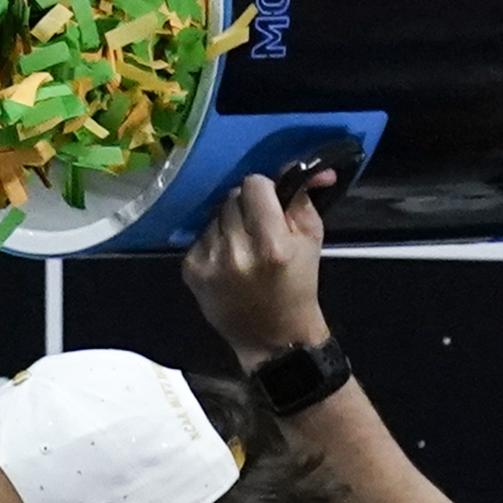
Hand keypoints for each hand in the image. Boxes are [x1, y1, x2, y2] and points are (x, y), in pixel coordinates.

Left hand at [180, 169, 332, 365]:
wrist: (272, 335)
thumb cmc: (298, 284)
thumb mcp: (312, 238)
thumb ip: (302, 198)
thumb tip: (307, 167)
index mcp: (271, 243)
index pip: (254, 185)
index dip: (264, 189)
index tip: (270, 202)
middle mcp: (236, 251)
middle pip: (232, 197)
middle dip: (246, 205)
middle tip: (258, 225)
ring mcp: (210, 262)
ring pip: (215, 215)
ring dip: (229, 222)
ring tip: (244, 244)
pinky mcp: (191, 271)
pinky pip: (201, 236)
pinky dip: (215, 241)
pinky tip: (228, 259)